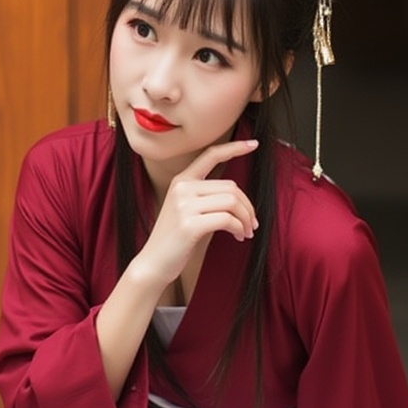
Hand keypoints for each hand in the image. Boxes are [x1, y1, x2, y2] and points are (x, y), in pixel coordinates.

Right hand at [132, 139, 258, 289]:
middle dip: (247, 206)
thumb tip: (240, 197)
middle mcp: (182, 188)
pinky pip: (227, 219)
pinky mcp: (190, 224)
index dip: (234, 148)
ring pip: (232, 202)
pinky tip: (238, 237)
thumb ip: (208, 197)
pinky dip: (239, 229)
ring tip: (246, 232)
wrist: (154, 263)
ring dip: (246, 219)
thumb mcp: (189, 211)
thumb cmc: (177, 240)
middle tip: (252, 223)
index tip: (254, 144)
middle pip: (231, 187)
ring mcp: (184, 205)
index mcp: (182, 181)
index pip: (211, 155)